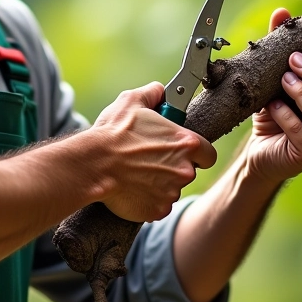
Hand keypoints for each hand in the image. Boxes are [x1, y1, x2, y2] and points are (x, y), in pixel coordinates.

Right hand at [83, 81, 216, 221]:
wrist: (93, 164)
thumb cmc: (113, 133)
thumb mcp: (133, 101)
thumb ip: (154, 93)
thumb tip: (160, 91)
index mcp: (186, 143)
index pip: (208, 154)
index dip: (197, 153)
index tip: (184, 152)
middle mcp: (185, 170)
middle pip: (189, 172)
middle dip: (174, 167)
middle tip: (151, 160)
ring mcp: (172, 192)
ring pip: (172, 189)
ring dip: (160, 184)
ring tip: (137, 173)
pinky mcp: (158, 210)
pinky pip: (158, 205)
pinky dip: (149, 200)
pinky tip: (133, 188)